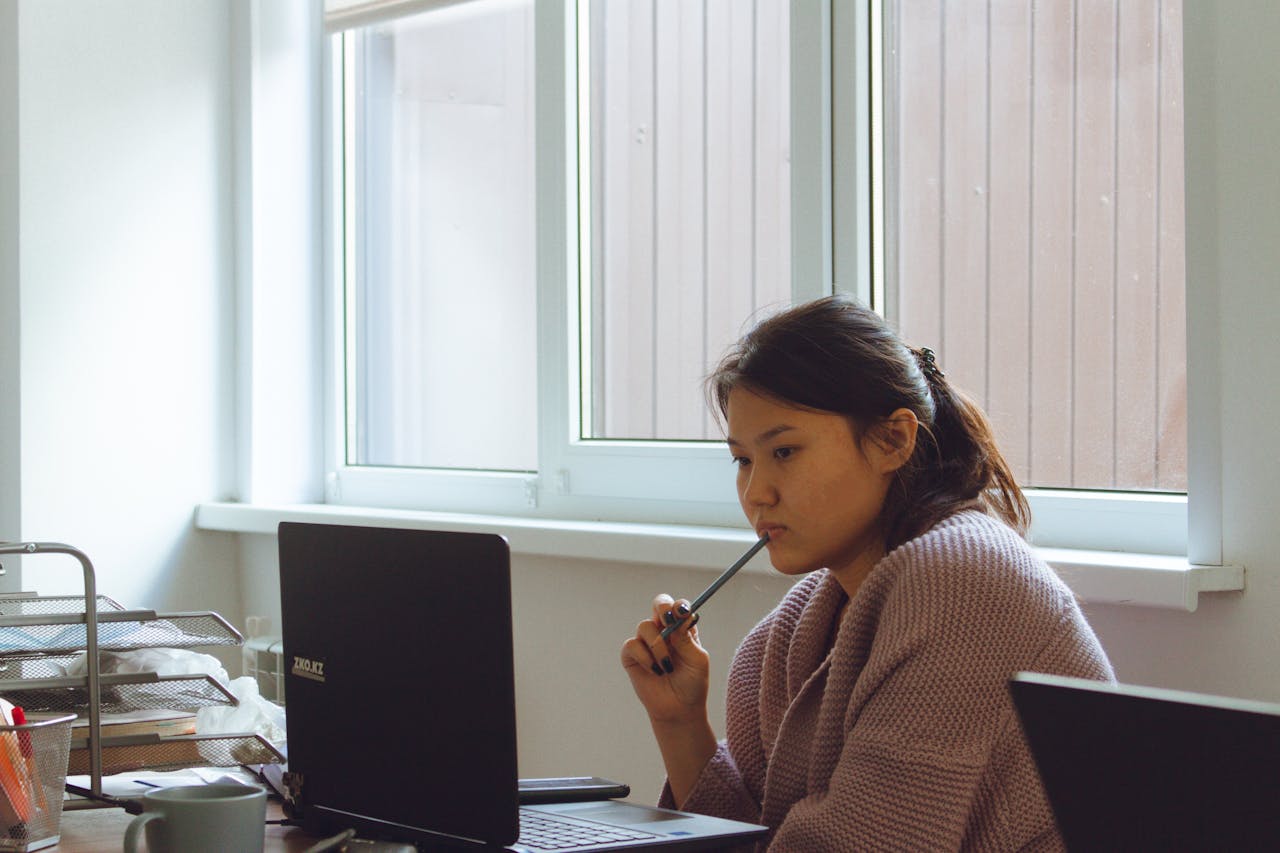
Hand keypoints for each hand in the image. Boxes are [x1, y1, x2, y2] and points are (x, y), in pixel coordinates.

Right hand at [620, 594, 709, 724]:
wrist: (679, 709)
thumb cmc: (692, 684)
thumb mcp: (697, 660)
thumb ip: (686, 639)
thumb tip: (677, 619)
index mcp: (682, 629)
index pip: (679, 607)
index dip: (679, 605)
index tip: (682, 612)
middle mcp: (664, 631)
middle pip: (659, 604)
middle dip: (662, 607)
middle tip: (667, 621)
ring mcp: (646, 642)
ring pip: (645, 626)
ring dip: (658, 646)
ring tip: (667, 667)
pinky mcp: (631, 655)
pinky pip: (632, 644)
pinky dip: (645, 657)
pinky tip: (655, 671)